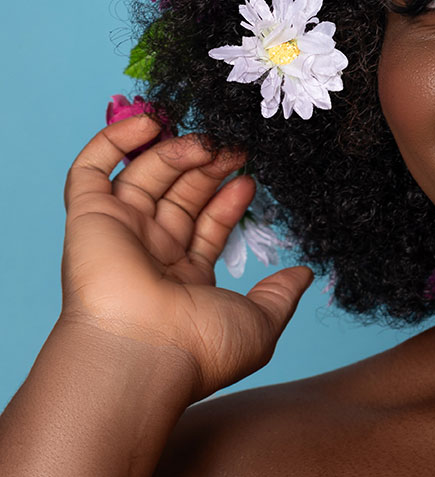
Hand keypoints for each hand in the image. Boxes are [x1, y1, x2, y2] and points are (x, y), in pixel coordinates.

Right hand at [59, 114, 313, 400]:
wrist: (144, 354)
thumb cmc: (201, 348)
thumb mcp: (261, 322)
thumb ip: (280, 295)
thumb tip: (304, 275)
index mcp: (184, 280)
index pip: (206, 225)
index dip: (228, 200)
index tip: (251, 178)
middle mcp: (148, 254)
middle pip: (178, 195)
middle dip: (209, 168)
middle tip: (237, 147)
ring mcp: (118, 233)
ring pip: (145, 176)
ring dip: (177, 151)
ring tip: (209, 140)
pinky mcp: (88, 216)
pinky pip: (92, 169)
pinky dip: (116, 139)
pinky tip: (152, 122)